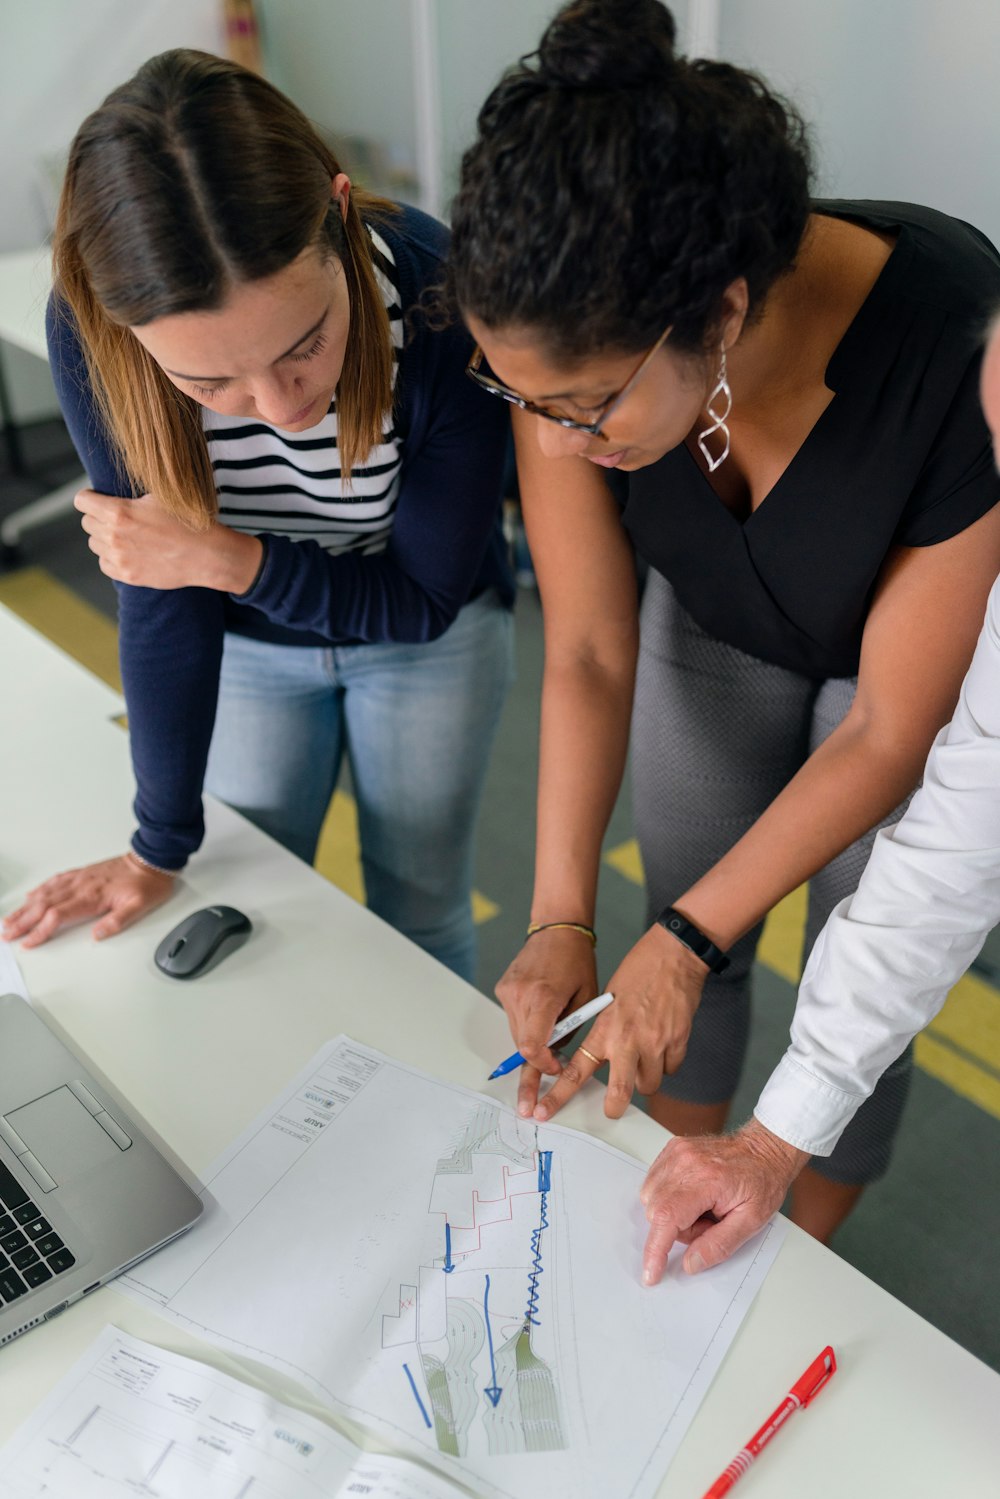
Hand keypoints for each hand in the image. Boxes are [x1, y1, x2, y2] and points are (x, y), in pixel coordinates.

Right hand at [2, 854, 175, 947]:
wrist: (151, 861)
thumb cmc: (147, 884)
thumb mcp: (140, 906)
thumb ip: (117, 921)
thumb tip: (97, 935)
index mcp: (92, 897)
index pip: (58, 916)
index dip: (40, 931)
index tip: (27, 942)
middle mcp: (81, 886)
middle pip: (44, 905)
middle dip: (23, 921)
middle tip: (6, 933)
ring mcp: (80, 878)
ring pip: (45, 893)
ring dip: (26, 907)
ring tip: (10, 918)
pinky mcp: (82, 873)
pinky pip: (55, 881)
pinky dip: (40, 889)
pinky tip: (31, 895)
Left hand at [75, 489, 262, 591]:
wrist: (207, 555)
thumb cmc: (187, 521)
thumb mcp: (158, 496)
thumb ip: (129, 495)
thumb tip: (113, 491)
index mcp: (118, 512)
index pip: (81, 501)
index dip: (89, 498)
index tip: (97, 500)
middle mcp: (114, 536)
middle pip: (86, 523)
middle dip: (98, 517)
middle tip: (118, 518)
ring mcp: (120, 558)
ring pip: (95, 544)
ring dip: (105, 538)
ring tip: (127, 536)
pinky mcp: (127, 575)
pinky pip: (104, 564)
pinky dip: (112, 558)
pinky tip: (129, 552)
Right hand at [494, 927, 598, 1117]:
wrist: (557, 928)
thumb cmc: (578, 961)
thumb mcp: (587, 997)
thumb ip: (572, 1029)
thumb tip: (561, 1058)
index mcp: (544, 997)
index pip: (532, 1045)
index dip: (542, 1066)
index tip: (556, 1070)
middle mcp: (520, 995)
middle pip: (521, 1045)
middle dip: (533, 1067)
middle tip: (529, 1104)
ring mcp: (508, 991)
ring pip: (517, 1034)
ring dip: (532, 1044)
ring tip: (550, 1043)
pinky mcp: (503, 988)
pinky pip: (514, 1018)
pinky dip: (527, 1026)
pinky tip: (541, 1017)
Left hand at [531, 922, 707, 1122]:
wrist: (673, 955)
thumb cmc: (638, 971)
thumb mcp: (607, 1000)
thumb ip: (604, 1032)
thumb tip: (601, 1058)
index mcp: (604, 1029)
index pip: (576, 1070)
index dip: (558, 1095)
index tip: (545, 1111)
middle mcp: (628, 1040)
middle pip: (620, 1093)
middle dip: (614, 1108)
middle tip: (611, 1110)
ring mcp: (656, 1043)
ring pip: (649, 1084)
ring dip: (645, 1078)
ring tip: (644, 1057)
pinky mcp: (678, 1042)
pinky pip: (670, 1069)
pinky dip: (665, 1063)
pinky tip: (663, 1043)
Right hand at [639, 1119, 809, 1283]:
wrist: (764, 1150)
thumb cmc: (762, 1181)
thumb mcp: (751, 1222)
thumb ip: (719, 1246)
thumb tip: (690, 1263)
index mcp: (707, 1180)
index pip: (667, 1218)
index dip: (655, 1250)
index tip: (650, 1273)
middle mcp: (685, 1162)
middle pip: (656, 1211)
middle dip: (677, 1230)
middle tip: (709, 1223)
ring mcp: (676, 1153)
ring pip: (651, 1198)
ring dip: (672, 1214)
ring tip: (703, 1208)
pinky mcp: (672, 1150)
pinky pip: (653, 1183)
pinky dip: (668, 1198)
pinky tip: (692, 1195)